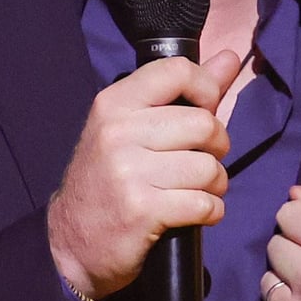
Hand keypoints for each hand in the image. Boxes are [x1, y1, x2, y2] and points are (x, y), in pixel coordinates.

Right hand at [48, 49, 242, 300]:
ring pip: (209, 167)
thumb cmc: (107, 180)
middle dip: (217, 148)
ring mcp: (129, 172)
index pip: (177, 71)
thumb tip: (230, 57)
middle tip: (202, 162)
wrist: (70, 243)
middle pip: (204, 124)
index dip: (206, 89)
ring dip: (215, 185)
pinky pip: (204, 204)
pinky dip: (211, 212)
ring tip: (197, 191)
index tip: (204, 112)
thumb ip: (185, 92)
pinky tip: (195, 213)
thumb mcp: (132, 129)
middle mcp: (118, 132)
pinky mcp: (142, 210)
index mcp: (114, 104)